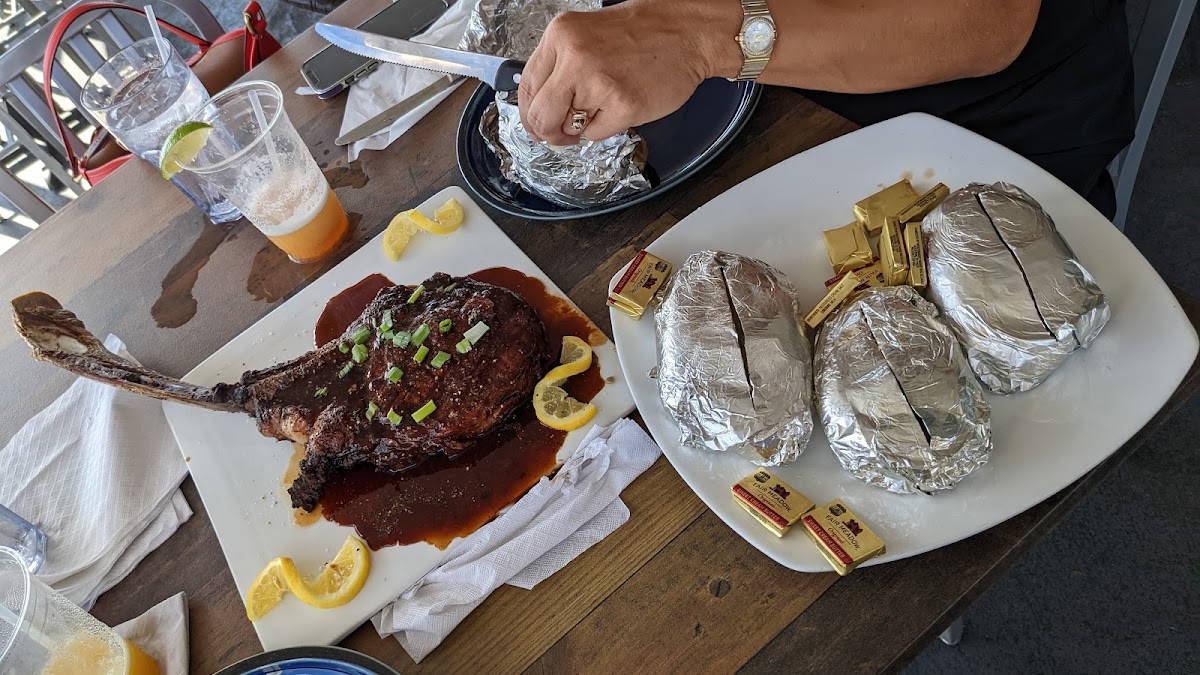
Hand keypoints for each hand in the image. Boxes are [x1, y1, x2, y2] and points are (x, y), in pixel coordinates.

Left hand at [517, 0, 741, 144]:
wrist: (688, 32)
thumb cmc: (643, 33)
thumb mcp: (587, 34)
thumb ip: (560, 66)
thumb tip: (541, 108)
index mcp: (561, 35)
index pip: (526, 87)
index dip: (530, 113)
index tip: (537, 124)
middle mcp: (575, 57)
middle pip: (541, 116)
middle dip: (549, 132)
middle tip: (562, 132)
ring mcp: (598, 82)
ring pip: (568, 128)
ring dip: (582, 127)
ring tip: (603, 105)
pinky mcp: (623, 106)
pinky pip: (596, 135)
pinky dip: (606, 128)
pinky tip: (621, 105)